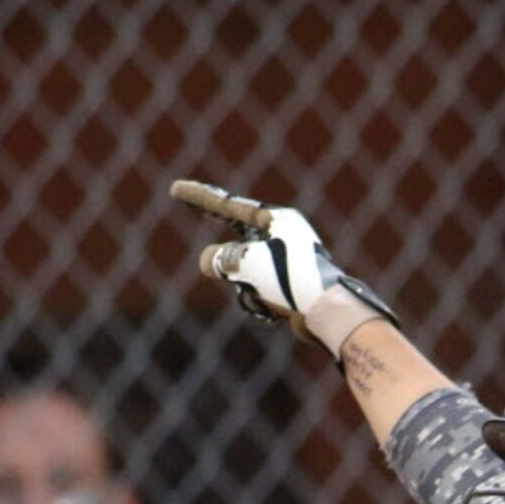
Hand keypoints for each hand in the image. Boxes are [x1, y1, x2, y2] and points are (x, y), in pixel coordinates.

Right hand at [169, 181, 396, 356]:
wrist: (329, 313)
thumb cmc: (292, 279)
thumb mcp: (248, 263)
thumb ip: (222, 258)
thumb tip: (207, 262)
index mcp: (277, 220)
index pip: (228, 207)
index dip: (200, 198)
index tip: (176, 190)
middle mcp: (284, 237)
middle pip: (237, 244)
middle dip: (230, 265)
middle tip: (232, 265)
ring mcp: (287, 263)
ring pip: (245, 274)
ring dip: (247, 291)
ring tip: (266, 298)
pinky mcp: (291, 288)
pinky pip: (260, 293)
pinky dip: (260, 303)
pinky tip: (275, 314)